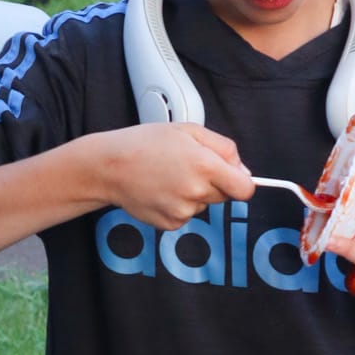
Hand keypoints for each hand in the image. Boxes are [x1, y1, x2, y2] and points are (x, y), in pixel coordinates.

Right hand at [97, 123, 253, 228]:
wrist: (110, 166)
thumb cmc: (146, 143)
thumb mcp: (190, 130)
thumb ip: (225, 149)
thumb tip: (244, 172)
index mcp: (206, 166)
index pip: (245, 189)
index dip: (242, 183)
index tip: (234, 178)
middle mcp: (196, 192)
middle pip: (224, 196)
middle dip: (214, 183)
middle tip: (187, 167)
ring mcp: (183, 211)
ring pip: (203, 205)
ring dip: (193, 194)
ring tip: (168, 177)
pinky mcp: (170, 223)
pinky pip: (185, 216)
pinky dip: (177, 205)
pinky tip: (160, 190)